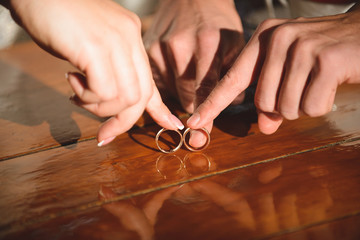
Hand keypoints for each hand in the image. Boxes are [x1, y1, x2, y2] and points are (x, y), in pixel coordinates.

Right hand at [6, 0, 183, 144]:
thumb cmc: (56, 17)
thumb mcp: (92, 44)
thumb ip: (107, 66)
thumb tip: (111, 97)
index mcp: (131, 36)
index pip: (151, 81)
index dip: (160, 109)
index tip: (170, 126)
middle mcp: (129, 38)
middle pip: (141, 96)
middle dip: (123, 122)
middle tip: (104, 133)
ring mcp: (114, 41)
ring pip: (125, 98)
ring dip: (98, 108)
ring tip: (77, 92)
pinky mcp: (95, 47)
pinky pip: (102, 91)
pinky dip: (86, 96)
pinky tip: (71, 79)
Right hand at [143, 0, 244, 146]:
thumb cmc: (215, 20)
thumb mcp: (235, 40)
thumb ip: (233, 73)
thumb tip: (233, 103)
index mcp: (207, 42)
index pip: (205, 90)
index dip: (204, 115)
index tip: (200, 136)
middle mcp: (179, 46)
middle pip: (186, 97)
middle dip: (195, 107)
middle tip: (200, 110)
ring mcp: (159, 48)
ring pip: (171, 93)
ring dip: (182, 95)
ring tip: (190, 80)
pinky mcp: (147, 51)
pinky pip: (158, 83)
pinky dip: (169, 86)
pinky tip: (176, 74)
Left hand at [188, 4, 359, 133]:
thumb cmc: (324, 55)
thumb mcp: (292, 73)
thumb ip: (273, 99)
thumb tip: (264, 128)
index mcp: (265, 38)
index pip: (232, 79)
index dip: (212, 104)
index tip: (195, 122)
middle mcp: (279, 38)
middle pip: (262, 102)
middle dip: (283, 107)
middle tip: (304, 87)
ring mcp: (302, 46)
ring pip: (286, 107)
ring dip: (304, 106)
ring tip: (319, 83)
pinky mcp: (326, 60)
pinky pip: (311, 106)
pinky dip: (322, 104)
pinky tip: (332, 83)